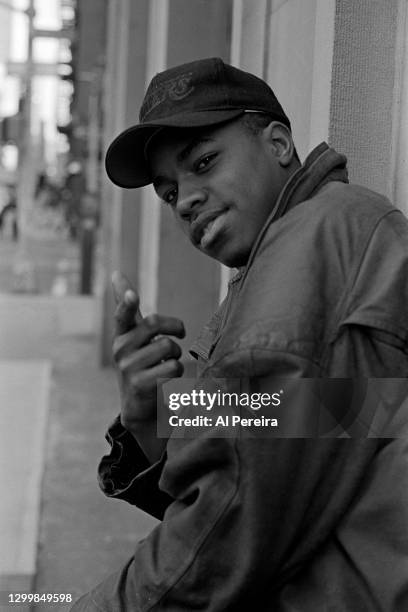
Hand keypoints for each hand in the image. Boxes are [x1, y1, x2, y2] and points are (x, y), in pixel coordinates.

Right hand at [112, 271, 184, 436]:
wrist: (139, 407)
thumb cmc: (140, 363)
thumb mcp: (133, 335)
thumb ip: (129, 308)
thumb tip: (116, 273)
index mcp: (121, 334)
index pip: (122, 315)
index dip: (127, 303)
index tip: (132, 294)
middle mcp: (120, 349)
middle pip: (154, 324)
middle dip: (174, 327)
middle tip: (179, 334)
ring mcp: (128, 368)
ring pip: (167, 347)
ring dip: (176, 355)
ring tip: (167, 364)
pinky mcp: (140, 385)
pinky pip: (172, 368)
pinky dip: (177, 372)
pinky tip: (166, 379)